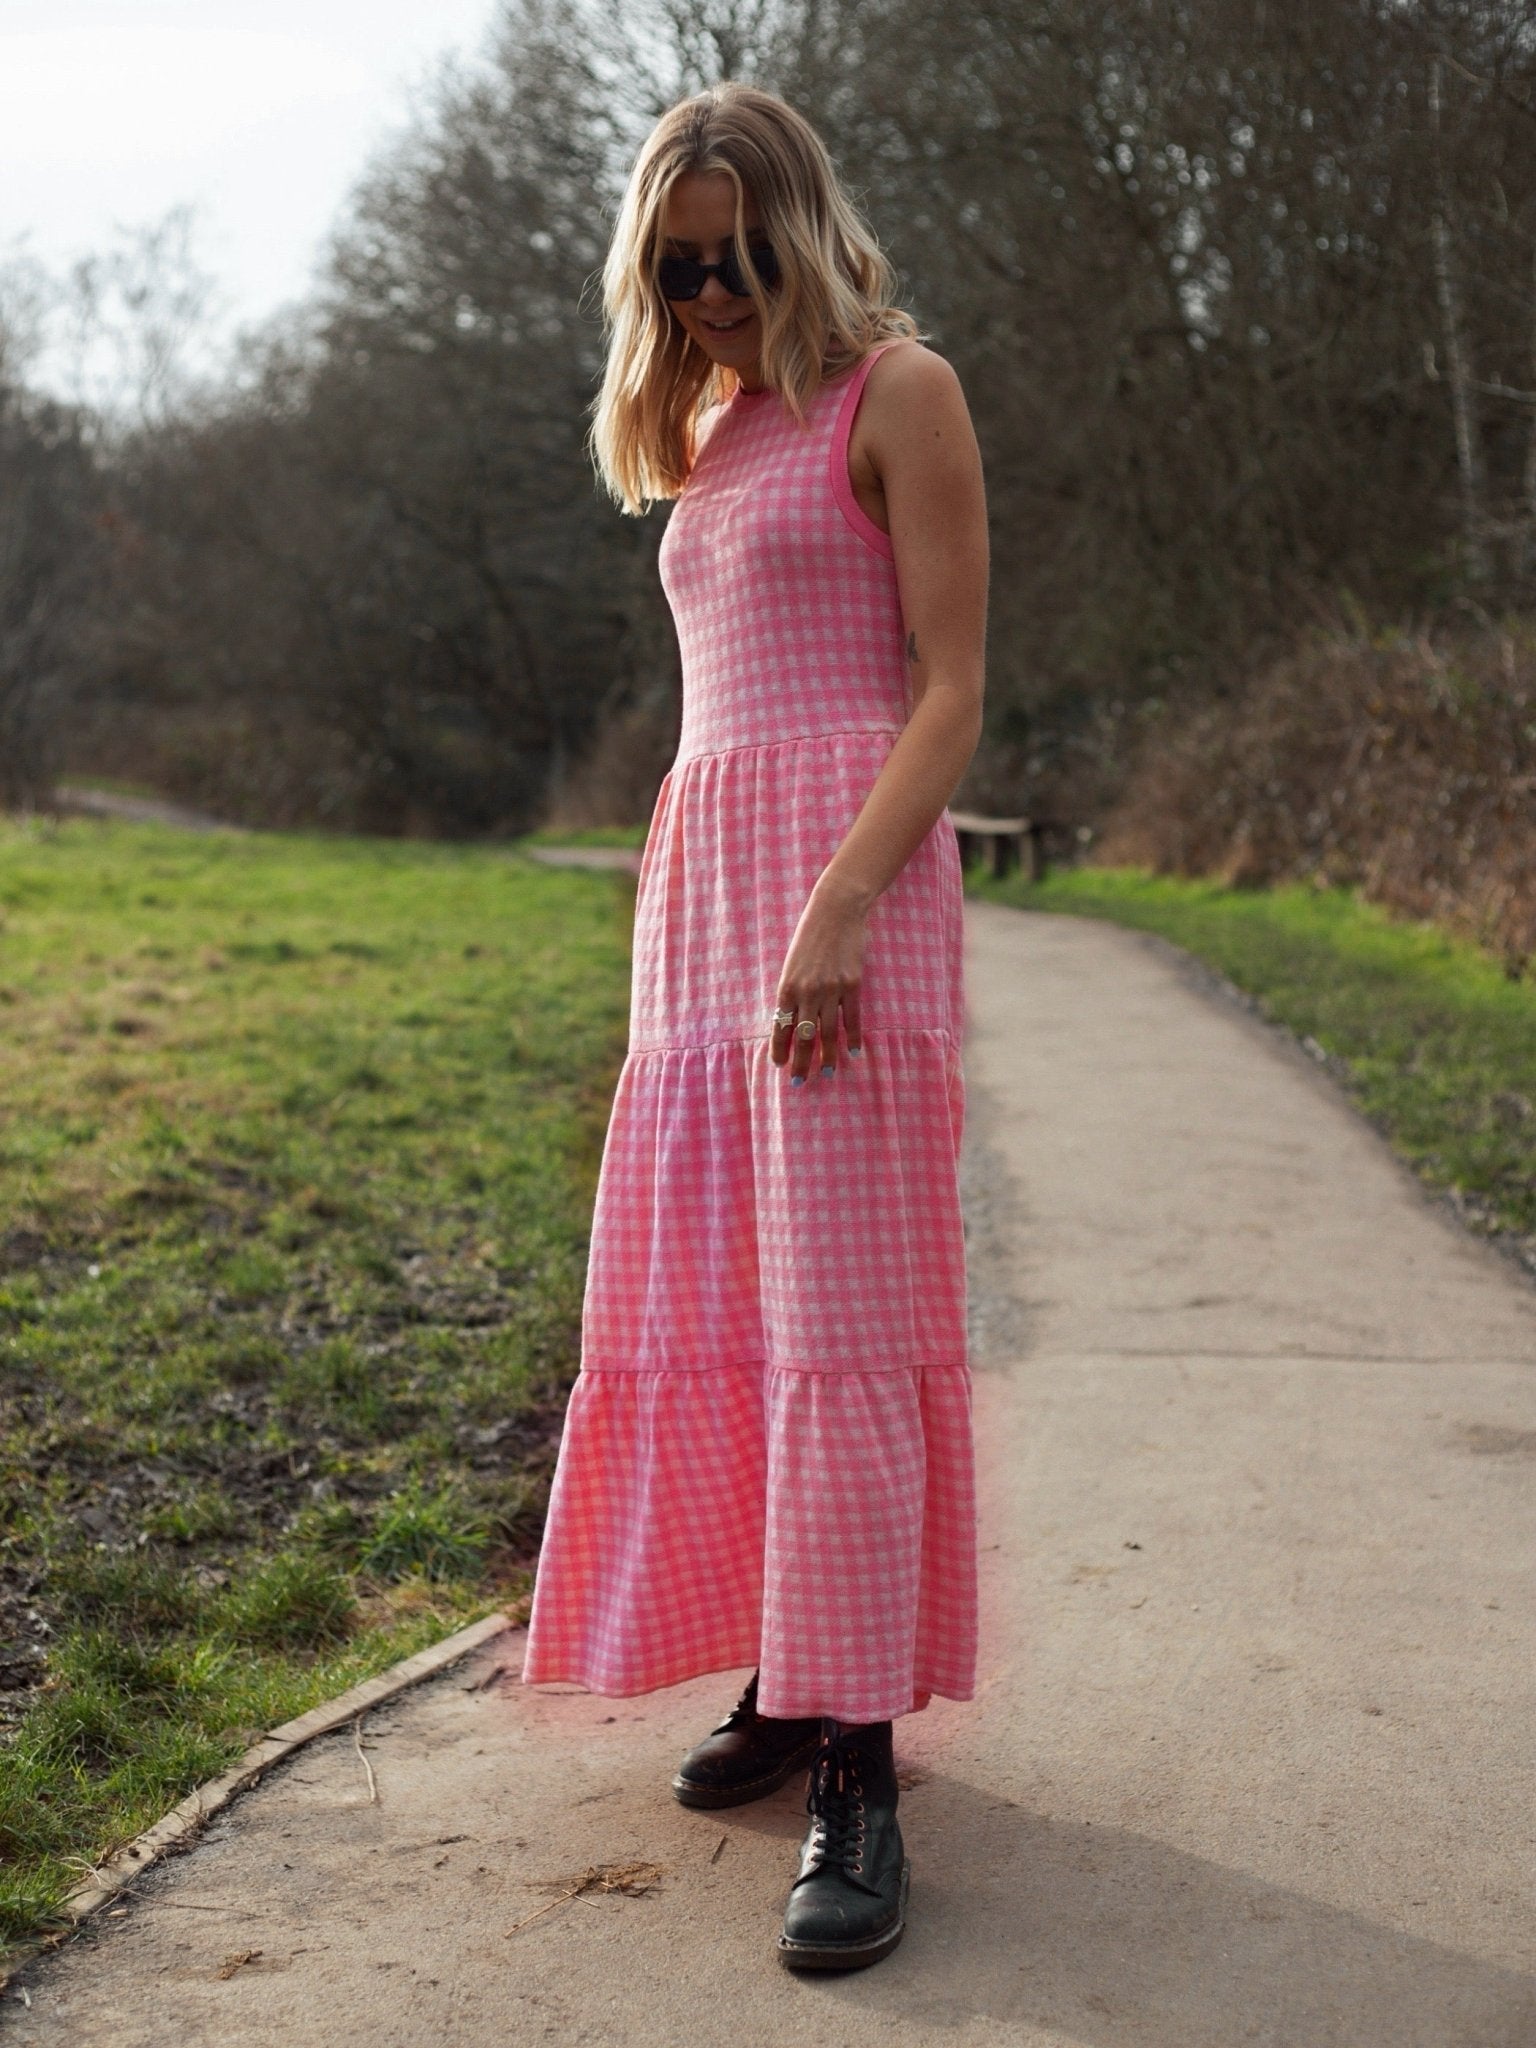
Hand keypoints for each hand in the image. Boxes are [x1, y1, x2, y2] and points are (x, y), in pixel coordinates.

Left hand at [770, 878, 867, 1081]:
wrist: (836, 910)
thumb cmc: (810, 936)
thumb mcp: (792, 963)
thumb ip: (792, 991)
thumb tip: (793, 1020)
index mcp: (787, 987)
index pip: (782, 1027)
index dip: (780, 1049)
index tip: (780, 1066)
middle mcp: (807, 992)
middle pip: (804, 1037)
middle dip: (801, 1062)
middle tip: (800, 1082)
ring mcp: (831, 990)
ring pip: (828, 1033)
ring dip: (826, 1056)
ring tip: (826, 1072)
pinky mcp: (852, 985)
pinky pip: (852, 1019)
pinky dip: (853, 1038)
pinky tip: (854, 1052)